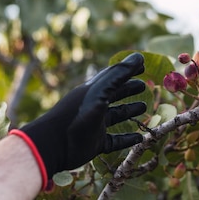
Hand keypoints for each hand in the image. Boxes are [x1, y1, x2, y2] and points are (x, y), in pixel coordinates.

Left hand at [10, 53, 146, 184]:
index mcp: (93, 91)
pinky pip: (115, 140)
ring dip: (129, 111)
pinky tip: (140, 138)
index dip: (128, 71)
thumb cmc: (76, 113)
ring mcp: (94, 125)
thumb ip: (118, 74)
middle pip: (114, 95)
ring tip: (144, 107)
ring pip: (115, 116)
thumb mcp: (100, 91)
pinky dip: (127, 139)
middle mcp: (94, 106)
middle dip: (128, 90)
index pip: (113, 77)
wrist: (54, 143)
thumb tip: (140, 56)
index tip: (143, 66)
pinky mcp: (95, 143)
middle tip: (144, 86)